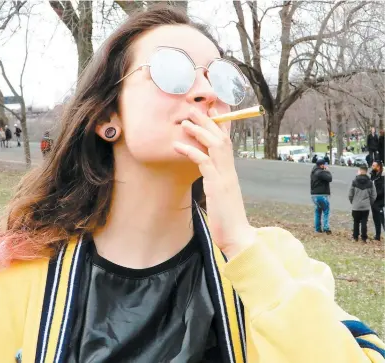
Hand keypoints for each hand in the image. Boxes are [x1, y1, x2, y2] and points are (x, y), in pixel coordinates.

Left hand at [173, 107, 255, 259]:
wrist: (237, 236)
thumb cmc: (227, 219)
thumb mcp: (221, 196)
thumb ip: (215, 182)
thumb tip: (207, 175)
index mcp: (230, 172)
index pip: (226, 142)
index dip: (219, 125)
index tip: (210, 111)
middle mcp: (229, 170)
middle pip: (221, 138)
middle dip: (208, 121)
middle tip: (194, 108)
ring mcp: (225, 177)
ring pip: (215, 145)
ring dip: (200, 131)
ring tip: (185, 122)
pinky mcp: (217, 186)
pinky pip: (204, 162)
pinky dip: (191, 151)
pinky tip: (178, 146)